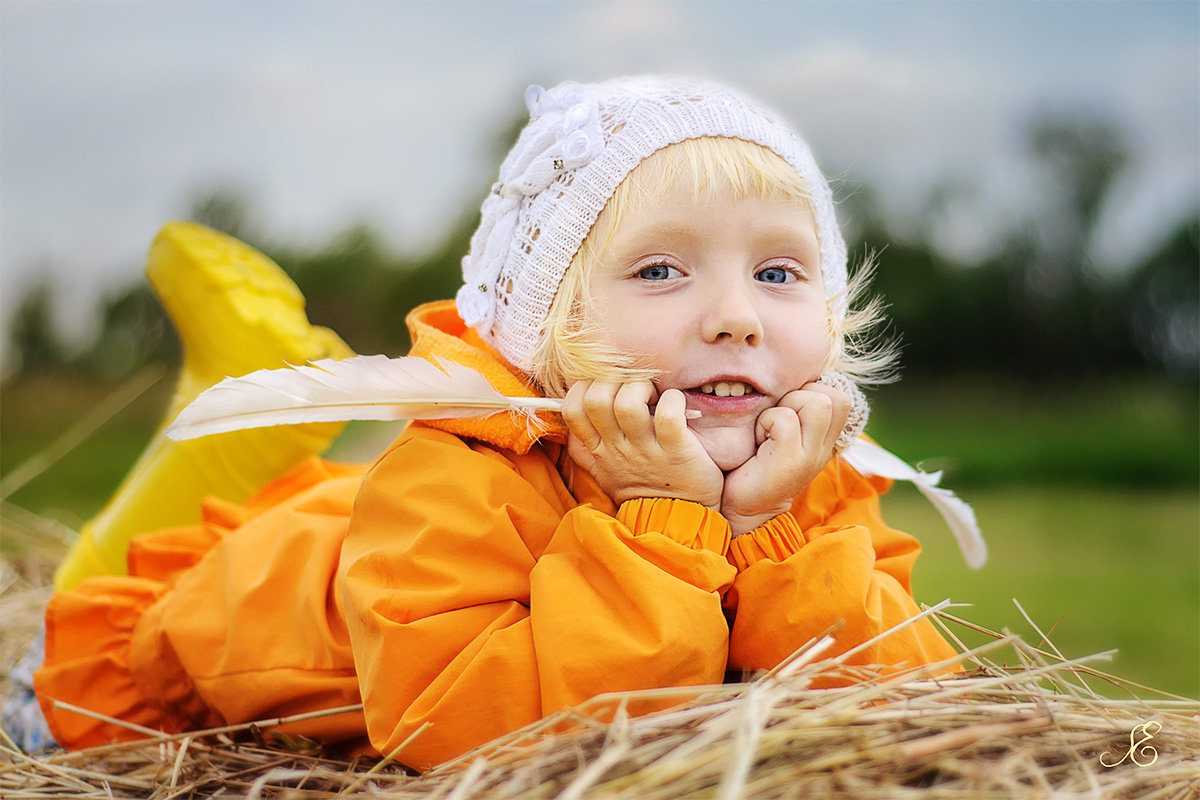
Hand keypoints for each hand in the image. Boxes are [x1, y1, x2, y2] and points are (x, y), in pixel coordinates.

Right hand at [564, 380, 722, 507]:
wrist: (675, 522)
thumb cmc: (642, 490)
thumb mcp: (605, 474)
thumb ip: (585, 451)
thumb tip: (569, 426)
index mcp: (600, 450)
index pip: (572, 410)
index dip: (583, 387)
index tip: (604, 386)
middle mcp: (618, 448)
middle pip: (596, 399)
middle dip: (613, 381)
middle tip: (632, 388)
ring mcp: (646, 450)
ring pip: (627, 403)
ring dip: (641, 388)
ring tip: (653, 395)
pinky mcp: (676, 451)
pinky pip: (669, 415)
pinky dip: (673, 400)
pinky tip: (677, 403)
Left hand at [720, 382, 850, 534]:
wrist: (744, 508)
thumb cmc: (755, 464)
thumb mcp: (781, 434)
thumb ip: (794, 411)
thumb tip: (789, 375)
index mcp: (825, 438)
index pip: (840, 397)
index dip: (811, 392)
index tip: (786, 412)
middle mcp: (824, 446)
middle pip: (833, 396)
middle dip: (799, 396)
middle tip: (777, 419)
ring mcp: (812, 454)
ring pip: (816, 402)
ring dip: (785, 407)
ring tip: (769, 429)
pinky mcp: (792, 460)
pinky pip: (784, 418)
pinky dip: (765, 422)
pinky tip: (759, 441)